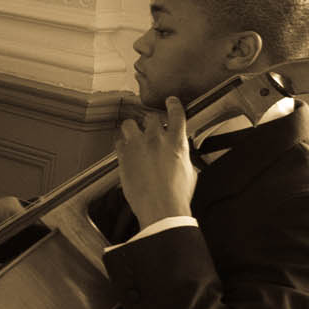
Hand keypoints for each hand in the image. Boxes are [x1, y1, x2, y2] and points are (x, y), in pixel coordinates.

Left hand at [115, 95, 197, 229]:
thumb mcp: (189, 171)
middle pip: (150, 118)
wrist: (160, 207)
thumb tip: (179, 152)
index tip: (171, 101)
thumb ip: (182, 155)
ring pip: (129, 124)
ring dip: (132, 129)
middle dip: (151, 123)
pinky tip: (126, 152)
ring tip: (135, 137)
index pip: (176, 114)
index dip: (173, 105)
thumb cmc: (177, 194)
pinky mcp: (122, 156)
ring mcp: (137, 146)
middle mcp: (156, 140)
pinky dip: (122, 145)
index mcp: (176, 142)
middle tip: (151, 131)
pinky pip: (118, 142)